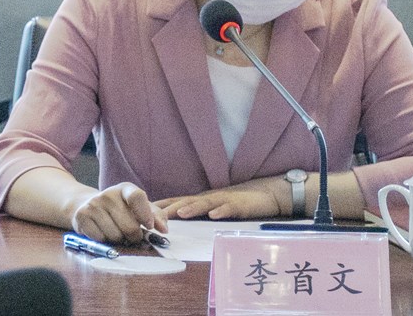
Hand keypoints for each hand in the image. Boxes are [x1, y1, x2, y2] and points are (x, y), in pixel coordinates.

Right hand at [72, 182, 167, 243]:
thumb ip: (156, 216)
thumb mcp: (140, 208)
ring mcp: (93, 204)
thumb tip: (164, 230)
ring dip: (119, 240)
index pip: (137, 197)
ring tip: (117, 233)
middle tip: (133, 236)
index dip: (145, 214)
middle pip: (128, 225)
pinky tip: (104, 233)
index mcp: (125, 188)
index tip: (149, 227)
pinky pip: (99, 239)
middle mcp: (108, 193)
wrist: (90, 206)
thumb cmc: (121, 209)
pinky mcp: (81, 216)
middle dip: (134, 236)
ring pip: (114, 235)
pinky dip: (105, 241)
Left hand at [154, 176, 288, 220]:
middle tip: (154, 216)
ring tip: (180, 214)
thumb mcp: (216, 206)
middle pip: (188, 202)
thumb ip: (200, 211)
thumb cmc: (240, 202)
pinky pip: (231, 208)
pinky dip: (222, 211)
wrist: (268, 193)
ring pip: (206, 203)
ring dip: (193, 208)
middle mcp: (211, 198)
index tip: (144, 210)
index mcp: (204, 200)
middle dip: (171, 208)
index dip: (162, 205)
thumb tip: (179, 219)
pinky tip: (216, 215)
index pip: (179, 201)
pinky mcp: (241, 205)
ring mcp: (225, 200)